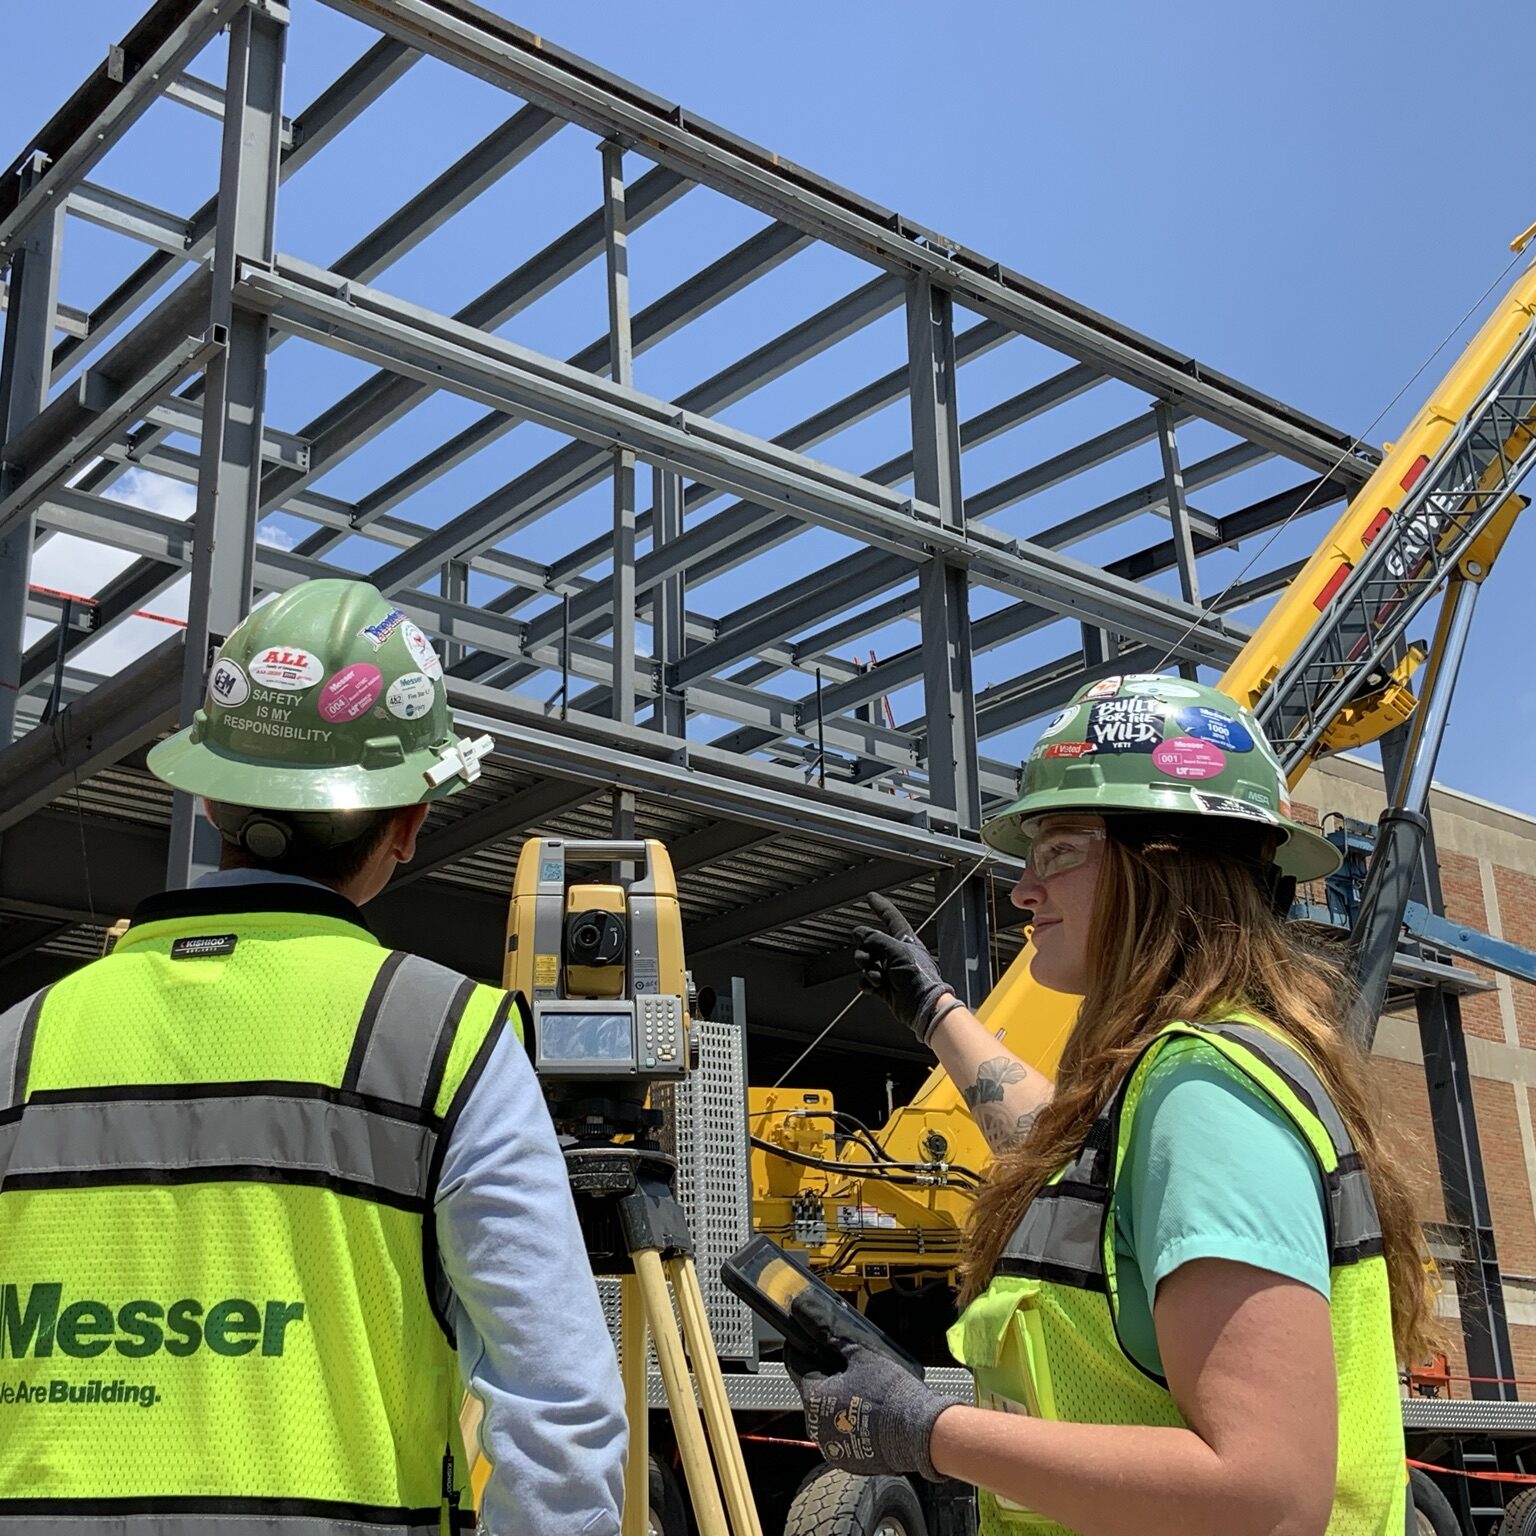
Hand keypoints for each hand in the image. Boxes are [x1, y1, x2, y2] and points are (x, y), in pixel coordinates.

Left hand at [785, 1291, 958, 1480]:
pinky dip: (852, 1424)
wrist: (919, 1432)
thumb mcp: (860, 1354)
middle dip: (828, 1377)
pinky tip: (870, 1413)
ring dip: (840, 1402)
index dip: (802, 1350)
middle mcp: (816, 1427)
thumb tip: (813, 1320)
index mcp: (814, 1399)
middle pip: (815, 1392)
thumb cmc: (890, 1394)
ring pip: (829, 1416)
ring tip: (864, 1391)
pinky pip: (843, 1436)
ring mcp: (833, 1447)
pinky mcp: (850, 1460)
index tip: (807, 1342)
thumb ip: (833, 1338)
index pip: (797, 1366)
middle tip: (848, 1366)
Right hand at [852, 893, 958, 1044]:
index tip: (871, 897)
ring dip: (869, 970)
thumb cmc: (918, 977)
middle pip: (871, 943)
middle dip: (866, 952)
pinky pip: (866, 980)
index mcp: (905, 941)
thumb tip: (858, 932)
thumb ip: (874, 938)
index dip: (881, 906)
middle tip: (870, 959)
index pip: (891, 917)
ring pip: (866, 962)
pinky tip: (874, 987)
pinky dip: (867, 983)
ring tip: (878, 978)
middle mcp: (897, 953)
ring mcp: (890, 970)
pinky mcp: (884, 987)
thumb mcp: (896, 951)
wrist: (922, 1006)